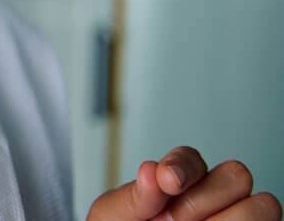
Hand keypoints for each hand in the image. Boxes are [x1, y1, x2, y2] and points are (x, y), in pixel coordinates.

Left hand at [88, 146, 281, 219]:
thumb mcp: (111, 218)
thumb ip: (129, 198)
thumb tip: (151, 172)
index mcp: (175, 184)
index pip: (191, 159)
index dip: (183, 166)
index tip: (167, 181)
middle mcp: (210, 200)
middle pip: (235, 175)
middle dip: (204, 197)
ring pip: (262, 206)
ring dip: (227, 220)